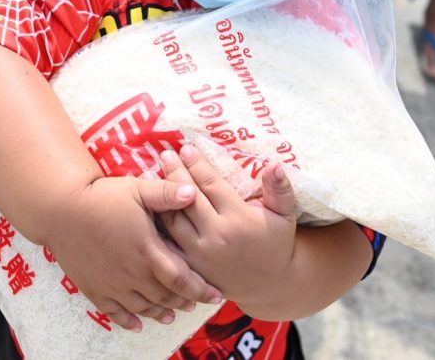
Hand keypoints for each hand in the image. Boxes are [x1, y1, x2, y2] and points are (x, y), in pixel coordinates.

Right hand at [45, 175, 224, 331]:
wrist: (61, 209)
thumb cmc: (102, 196)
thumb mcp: (138, 189)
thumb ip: (166, 193)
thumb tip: (194, 192)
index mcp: (147, 249)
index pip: (181, 278)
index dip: (201, 289)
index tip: (216, 295)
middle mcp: (132, 272)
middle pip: (165, 296)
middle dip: (185, 301)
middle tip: (197, 303)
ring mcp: (112, 284)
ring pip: (143, 307)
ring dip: (161, 312)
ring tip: (173, 314)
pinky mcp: (94, 289)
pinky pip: (115, 313)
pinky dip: (129, 321)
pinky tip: (139, 324)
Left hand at [158, 145, 297, 307]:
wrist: (271, 285)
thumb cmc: (277, 243)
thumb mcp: (284, 215)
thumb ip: (280, 188)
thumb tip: (274, 163)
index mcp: (238, 219)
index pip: (211, 185)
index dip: (197, 164)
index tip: (186, 148)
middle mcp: (216, 236)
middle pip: (187, 198)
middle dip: (175, 172)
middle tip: (166, 153)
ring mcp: (199, 254)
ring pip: (173, 219)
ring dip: (160, 194)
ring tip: (151, 172)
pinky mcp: (189, 269)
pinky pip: (167, 242)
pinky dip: (157, 223)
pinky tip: (149, 206)